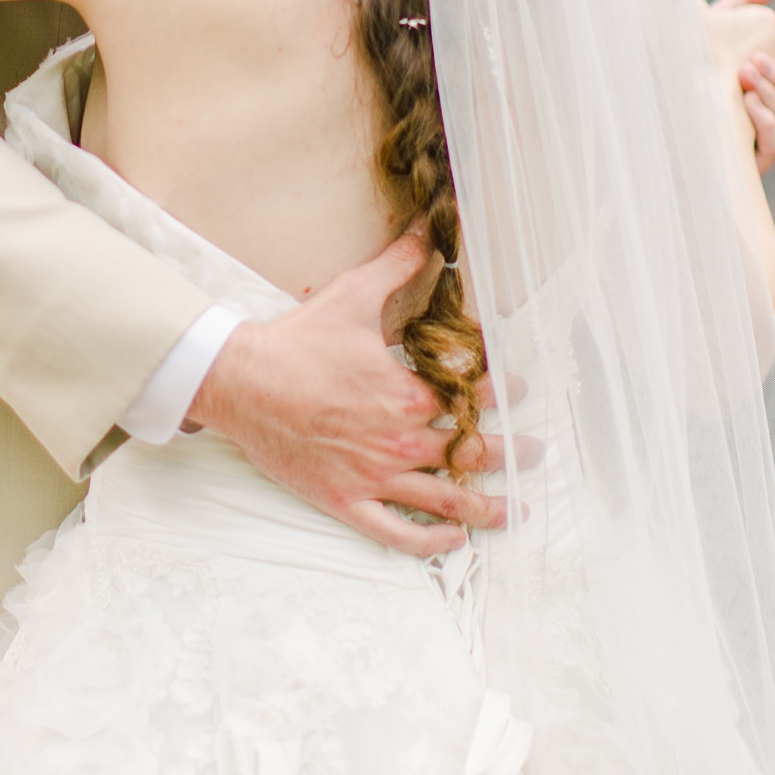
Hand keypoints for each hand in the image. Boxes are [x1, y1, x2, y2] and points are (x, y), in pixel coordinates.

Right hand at [187, 231, 515, 558]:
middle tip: (535, 452)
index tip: (516, 389)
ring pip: (445, 502)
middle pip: (472, 454)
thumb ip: (397, 265)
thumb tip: (428, 232)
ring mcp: (374, 476)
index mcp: (408, 395)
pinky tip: (453, 540)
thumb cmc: (296, 343)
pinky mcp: (346, 500)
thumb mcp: (352, 296)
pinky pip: (396, 533)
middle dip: (512, 453)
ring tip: (514, 510)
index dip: (503, 392)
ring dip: (487, 508)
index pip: (474, 398)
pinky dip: (429, 541)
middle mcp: (400, 442)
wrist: (239, 382)